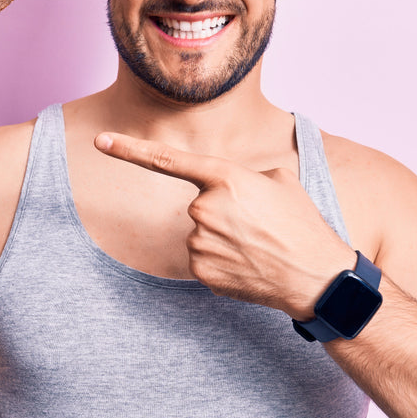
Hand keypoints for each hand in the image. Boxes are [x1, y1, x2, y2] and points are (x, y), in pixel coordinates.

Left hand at [94, 131, 353, 318]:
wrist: (316, 277)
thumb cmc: (302, 224)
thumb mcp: (280, 181)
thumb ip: (244, 176)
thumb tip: (229, 187)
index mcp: (225, 178)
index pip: (166, 160)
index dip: (129, 149)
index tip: (100, 140)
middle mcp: (206, 208)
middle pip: (200, 205)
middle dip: (224, 212)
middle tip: (258, 224)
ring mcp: (201, 242)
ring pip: (201, 233)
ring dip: (224, 238)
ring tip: (258, 245)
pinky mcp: (202, 271)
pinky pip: (204, 259)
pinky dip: (223, 261)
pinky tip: (249, 264)